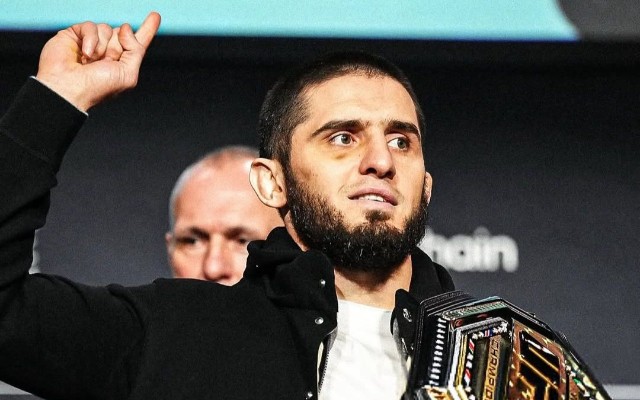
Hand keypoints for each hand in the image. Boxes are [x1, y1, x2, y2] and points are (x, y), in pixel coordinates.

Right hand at [36, 12, 160, 111]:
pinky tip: (85, 54)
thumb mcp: (128, 74)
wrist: (67, 88)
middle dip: (117, 47)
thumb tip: (125, 28)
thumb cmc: (97, 88)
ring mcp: (92, 42)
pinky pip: (90, 26)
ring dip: (102, 46)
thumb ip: (136, 50)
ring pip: (107, 28)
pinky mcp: (75, 35)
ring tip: (91, 62)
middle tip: (104, 64)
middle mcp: (108, 51)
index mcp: (123, 63)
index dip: (148, 29)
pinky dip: (90, 39)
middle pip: (122, 33)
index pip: (138, 42)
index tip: (155, 15)